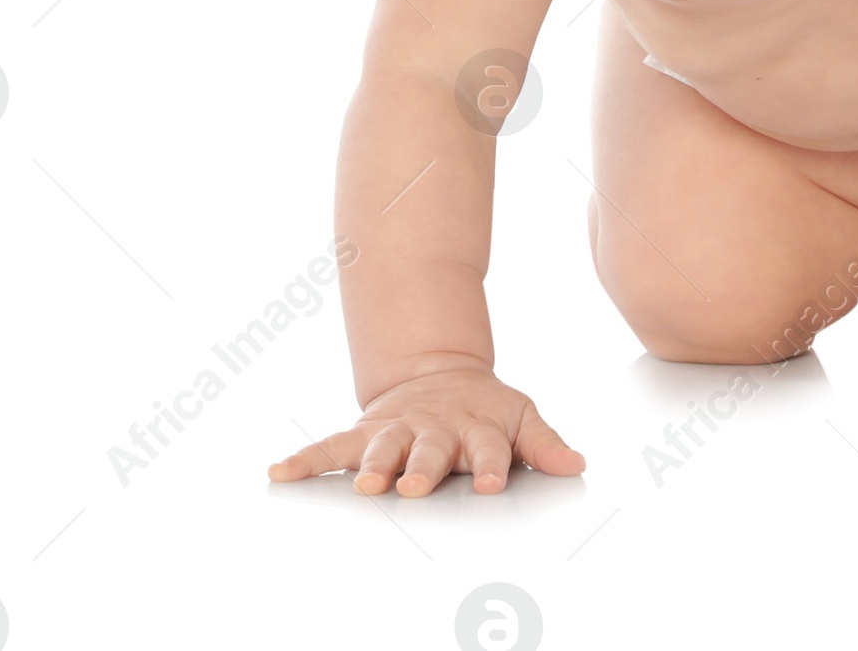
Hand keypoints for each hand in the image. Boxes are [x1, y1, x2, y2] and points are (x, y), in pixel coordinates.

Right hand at [267, 366, 585, 495]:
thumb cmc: (484, 409)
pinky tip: (280, 471)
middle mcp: (435, 430)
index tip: (494, 484)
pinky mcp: (366, 431)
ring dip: (371, 465)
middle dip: (423, 468)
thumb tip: (577, 465)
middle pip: (431, 450)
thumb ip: (545, 445)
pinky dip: (306, 458)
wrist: (440, 373)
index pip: (490, 450)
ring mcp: (398, 430)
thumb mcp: (521, 418)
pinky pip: (331, 445)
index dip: (493, 466)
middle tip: (416, 486)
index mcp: (477, 430)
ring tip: (361, 484)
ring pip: (381, 447)